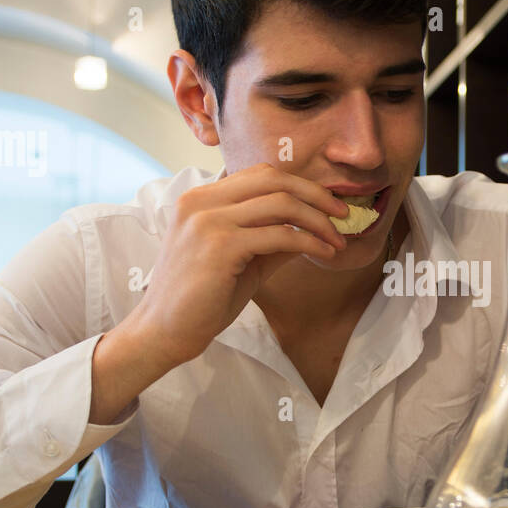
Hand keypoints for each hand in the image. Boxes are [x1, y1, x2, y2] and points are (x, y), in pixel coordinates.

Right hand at [126, 163, 349, 368]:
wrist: (164, 332)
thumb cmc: (201, 299)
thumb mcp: (242, 260)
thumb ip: (271, 239)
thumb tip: (313, 228)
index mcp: (201, 198)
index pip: (260, 175)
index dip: (300, 185)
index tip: (327, 205)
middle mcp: (201, 200)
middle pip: (273, 179)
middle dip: (316, 194)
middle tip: (343, 215)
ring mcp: (208, 220)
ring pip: (281, 203)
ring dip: (318, 220)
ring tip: (337, 240)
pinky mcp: (220, 245)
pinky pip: (280, 235)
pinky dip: (309, 242)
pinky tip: (324, 253)